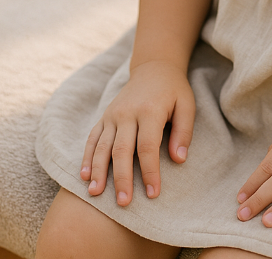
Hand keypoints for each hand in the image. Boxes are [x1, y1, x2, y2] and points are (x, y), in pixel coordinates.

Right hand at [81, 60, 194, 204]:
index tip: (153, 194)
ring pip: (103, 146)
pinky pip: (93, 138)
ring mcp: (113, 114)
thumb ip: (184, 132)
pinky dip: (87, 157)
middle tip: (124, 203)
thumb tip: (179, 159)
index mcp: (150, 110)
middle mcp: (128, 112)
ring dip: (98, 171)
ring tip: (96, 194)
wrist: (154, 67)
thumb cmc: (173, 90)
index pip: (148, 146)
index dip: (150, 172)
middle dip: (122, 178)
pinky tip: (84, 176)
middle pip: (122, 150)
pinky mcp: (104, 116)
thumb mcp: (187, 105)